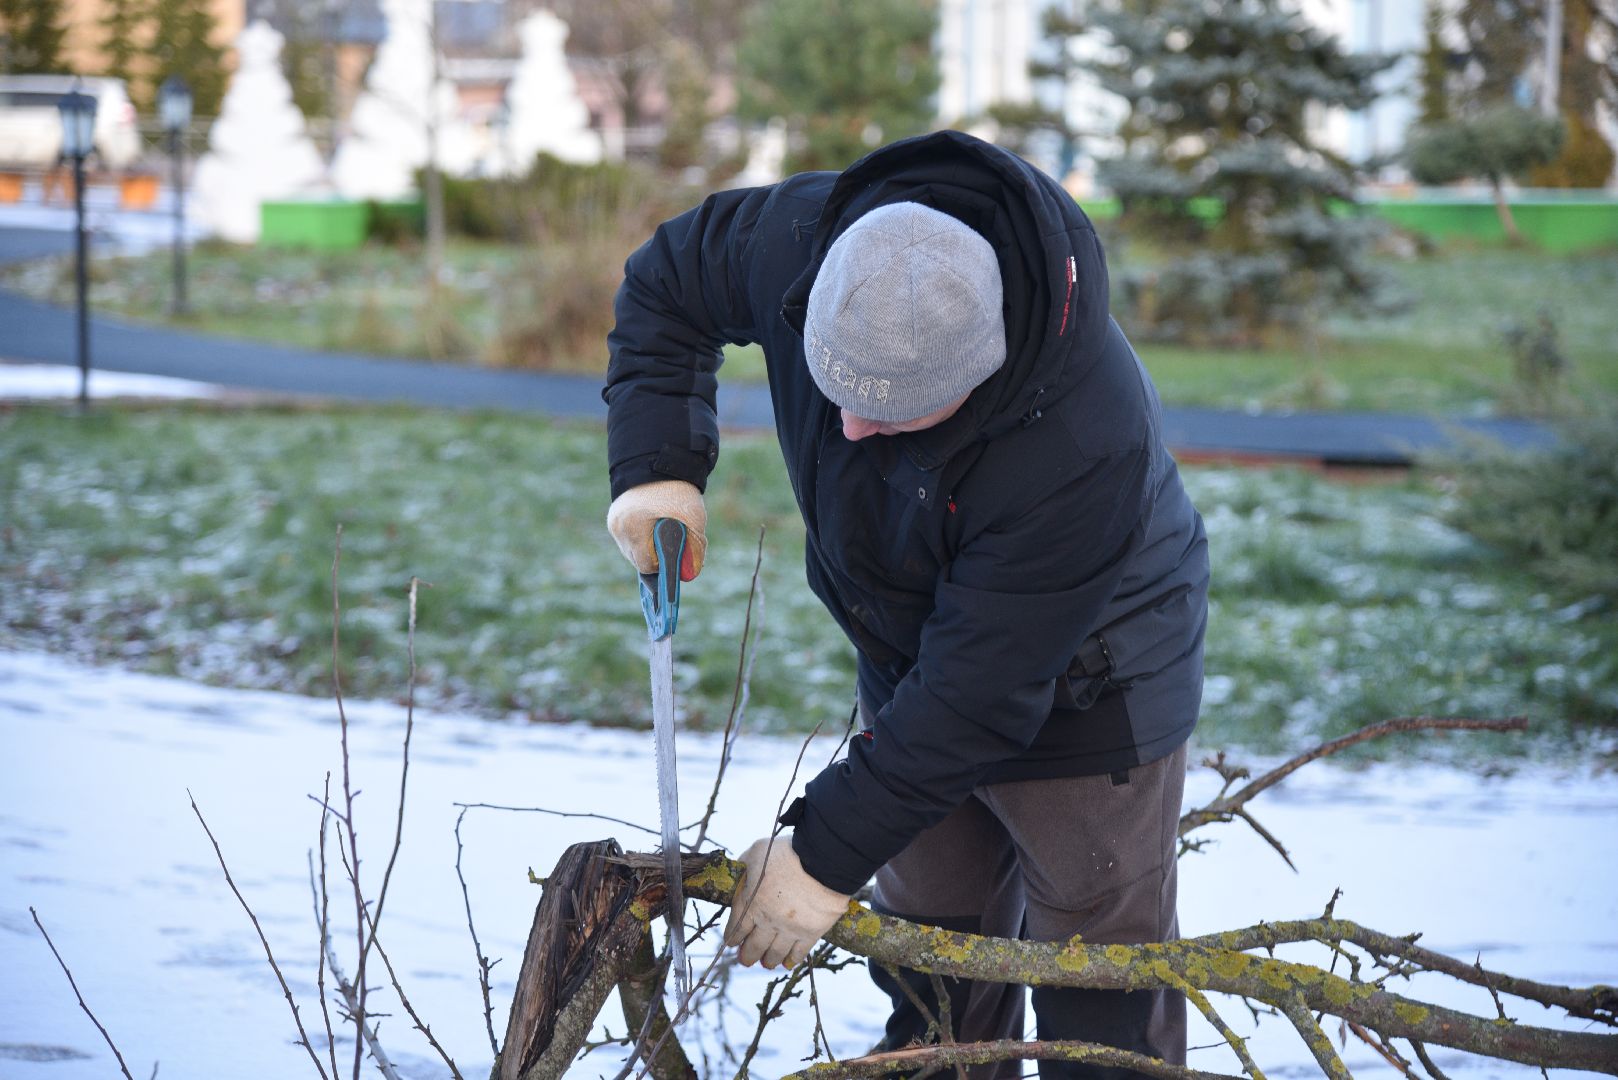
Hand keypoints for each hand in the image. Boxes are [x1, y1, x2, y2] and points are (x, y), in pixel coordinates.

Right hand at [605, 480, 706, 580]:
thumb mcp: (694, 518)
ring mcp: (614, 522)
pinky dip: (639, 538)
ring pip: (631, 550)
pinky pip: (627, 539)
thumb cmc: (678, 491)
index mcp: (634, 527)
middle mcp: (619, 527)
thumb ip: (695, 548)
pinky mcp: (613, 518)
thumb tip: (689, 573)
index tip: (674, 555)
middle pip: (636, 559)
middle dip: (655, 556)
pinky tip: (651, 526)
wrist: (660, 462)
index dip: (663, 564)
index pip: (646, 565)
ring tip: (660, 531)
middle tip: (670, 542)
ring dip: (646, 547)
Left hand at [723, 833, 850, 967]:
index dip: (733, 937)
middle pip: (754, 946)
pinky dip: (792, 960)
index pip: (737, 927)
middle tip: (745, 960)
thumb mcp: (758, 851)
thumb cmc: (789, 852)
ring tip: (766, 964)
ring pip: (774, 953)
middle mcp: (767, 920)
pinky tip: (788, 963)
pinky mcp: (811, 932)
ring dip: (768, 960)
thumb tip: (741, 871)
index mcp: (751, 901)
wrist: (823, 860)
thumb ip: (746, 864)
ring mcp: (789, 929)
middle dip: (747, 955)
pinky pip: (799, 953)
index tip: (732, 942)